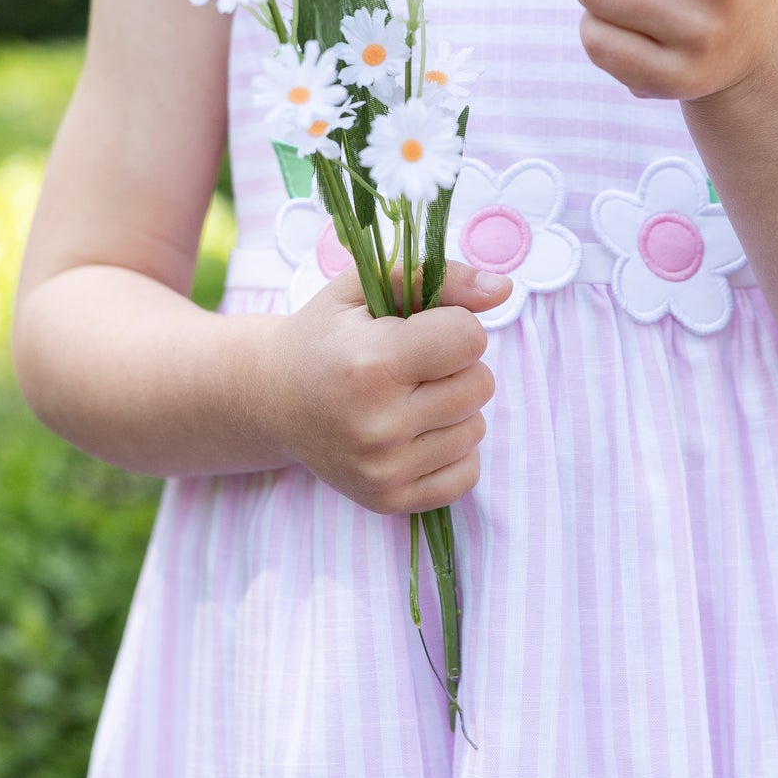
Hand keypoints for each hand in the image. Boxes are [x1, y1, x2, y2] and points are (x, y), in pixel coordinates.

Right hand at [259, 260, 508, 513]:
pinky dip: (451, 450)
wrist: (272, 398)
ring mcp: (383, 469)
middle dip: (456, 367)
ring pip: (477, 428)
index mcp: (372, 363)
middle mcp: (378, 423)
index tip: (420, 330)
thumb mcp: (367, 287)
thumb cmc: (328, 334)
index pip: (469, 339)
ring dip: (453, 409)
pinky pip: (467, 474)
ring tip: (406, 398)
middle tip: (411, 366)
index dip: (453, 326)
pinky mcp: (389, 500)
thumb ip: (440, 278)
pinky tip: (414, 433)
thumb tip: (504, 289)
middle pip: (480, 384)